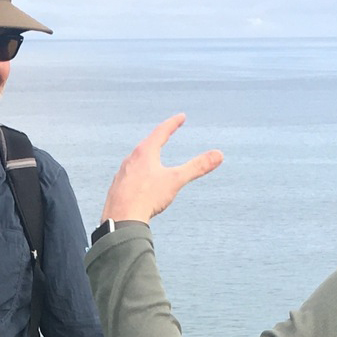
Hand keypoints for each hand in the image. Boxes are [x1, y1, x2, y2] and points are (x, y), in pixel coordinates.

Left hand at [99, 114, 223, 223]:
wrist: (121, 219)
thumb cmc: (147, 198)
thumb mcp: (175, 180)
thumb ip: (196, 167)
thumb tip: (219, 155)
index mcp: (145, 153)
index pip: (161, 132)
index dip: (173, 123)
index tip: (181, 117)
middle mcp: (130, 160)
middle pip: (146, 145)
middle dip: (157, 139)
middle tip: (164, 134)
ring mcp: (121, 174)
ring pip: (135, 161)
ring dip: (145, 157)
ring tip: (151, 157)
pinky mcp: (116, 189)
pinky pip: (128, 177)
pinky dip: (137, 175)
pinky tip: (138, 183)